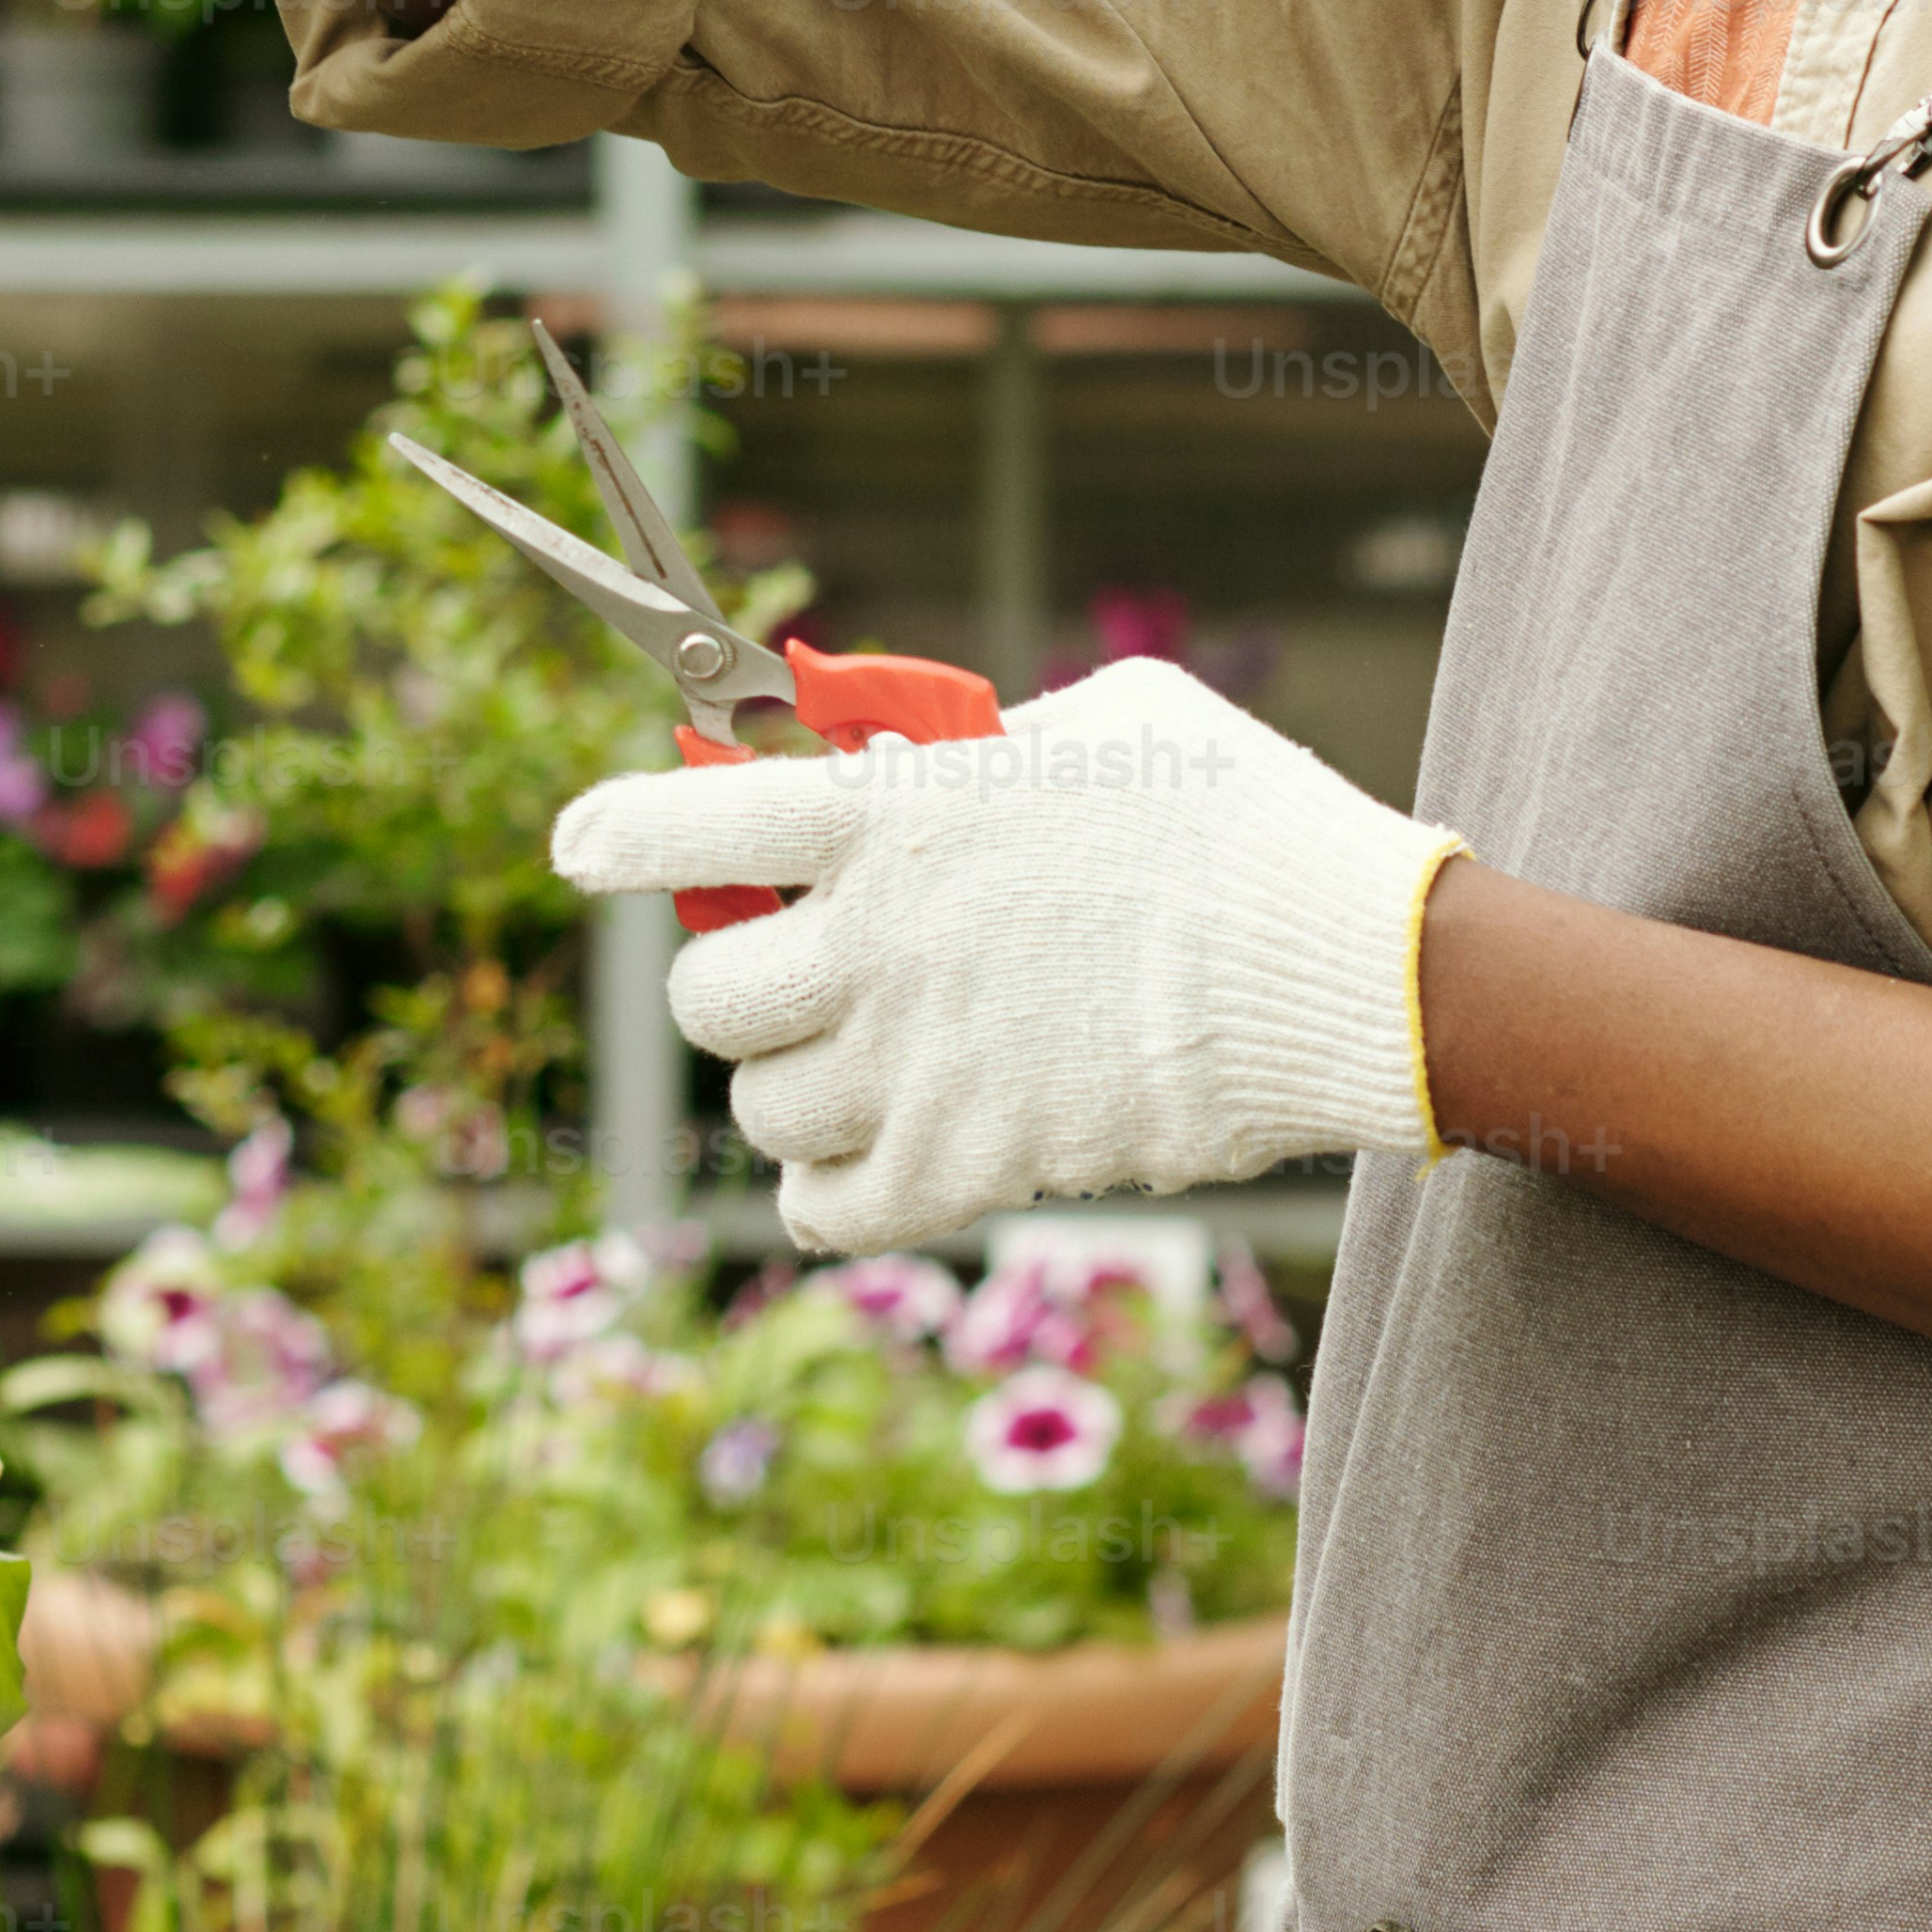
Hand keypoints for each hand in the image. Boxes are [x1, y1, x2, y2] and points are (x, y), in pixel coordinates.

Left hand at [553, 657, 1459, 1253]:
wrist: (1349, 969)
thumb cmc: (1239, 816)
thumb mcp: (1103, 717)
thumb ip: (974, 739)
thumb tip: (900, 748)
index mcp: (891, 815)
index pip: (681, 826)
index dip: (613, 837)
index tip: (582, 847)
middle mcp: (876, 943)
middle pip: (702, 1000)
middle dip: (735, 986)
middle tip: (795, 971)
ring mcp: (917, 1066)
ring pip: (759, 1111)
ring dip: (795, 1090)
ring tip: (867, 1061)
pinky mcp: (973, 1166)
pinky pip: (827, 1214)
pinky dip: (834, 1194)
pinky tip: (878, 1157)